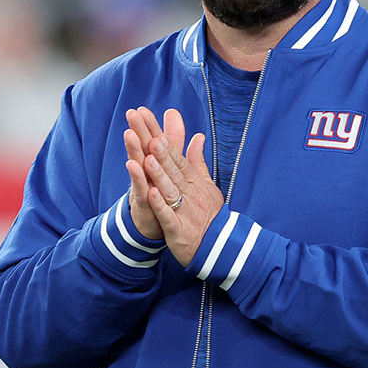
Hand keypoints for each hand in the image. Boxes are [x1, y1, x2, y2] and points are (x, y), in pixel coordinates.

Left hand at [130, 109, 222, 266]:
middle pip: (172, 167)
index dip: (162, 137)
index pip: (176, 154)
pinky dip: (160, 205)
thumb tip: (197, 137)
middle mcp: (189, 191)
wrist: (220, 247)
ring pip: (169, 189)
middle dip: (159, 150)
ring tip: (147, 158)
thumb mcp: (206, 184)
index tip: (148, 120)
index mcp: (193, 180)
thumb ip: (198, 161)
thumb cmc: (210, 213)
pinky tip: (150, 194)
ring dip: (159, 174)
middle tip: (147, 132)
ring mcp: (184, 210)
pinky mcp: (179, 230)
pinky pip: (169, 216)